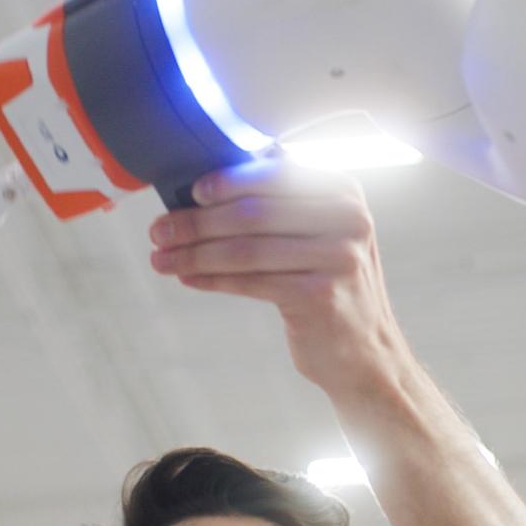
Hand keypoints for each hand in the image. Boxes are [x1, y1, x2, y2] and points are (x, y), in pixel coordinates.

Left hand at [148, 157, 410, 395]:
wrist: (365, 353)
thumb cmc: (328, 285)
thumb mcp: (321, 233)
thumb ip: (284, 200)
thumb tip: (213, 172)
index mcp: (344, 192)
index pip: (275, 174)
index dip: (226, 181)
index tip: (188, 192)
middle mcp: (348, 219)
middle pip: (254, 213)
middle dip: (197, 222)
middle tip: (159, 231)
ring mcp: (338, 258)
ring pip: (246, 250)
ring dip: (195, 254)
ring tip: (162, 259)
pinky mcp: (320, 296)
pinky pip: (250, 282)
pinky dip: (212, 279)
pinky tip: (188, 278)